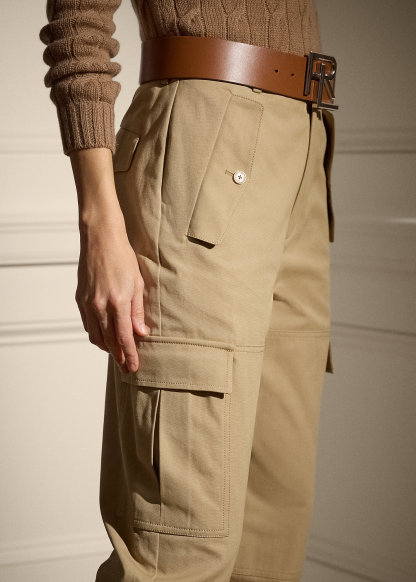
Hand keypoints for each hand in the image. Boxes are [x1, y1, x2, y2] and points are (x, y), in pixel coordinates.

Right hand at [69, 147, 148, 373]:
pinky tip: (105, 336)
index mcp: (118, 302)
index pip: (124, 338)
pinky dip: (96, 334)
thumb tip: (140, 333)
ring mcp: (88, 303)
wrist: (101, 238)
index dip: (129, 355)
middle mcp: (100, 306)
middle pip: (109, 341)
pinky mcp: (80, 299)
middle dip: (119, 356)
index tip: (134, 367)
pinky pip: (87, 325)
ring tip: (118, 353)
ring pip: (95, 336)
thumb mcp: (137, 283)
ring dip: (107, 348)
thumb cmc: (123, 257)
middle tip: (127, 367)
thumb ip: (138, 311)